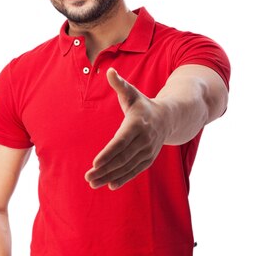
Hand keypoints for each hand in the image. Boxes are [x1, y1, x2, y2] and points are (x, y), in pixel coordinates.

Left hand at [84, 68, 168, 189]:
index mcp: (136, 124)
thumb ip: (120, 84)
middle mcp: (144, 140)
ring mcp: (147, 151)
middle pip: (122, 158)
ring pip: (127, 167)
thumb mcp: (132, 93)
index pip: (120, 142)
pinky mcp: (149, 159)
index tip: (95, 163)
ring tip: (93, 183)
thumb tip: (110, 71)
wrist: (168, 118)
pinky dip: (123, 179)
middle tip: (88, 177)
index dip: (108, 153)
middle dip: (104, 169)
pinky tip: (110, 185)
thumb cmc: (142, 104)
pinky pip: (135, 171)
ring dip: (110, 176)